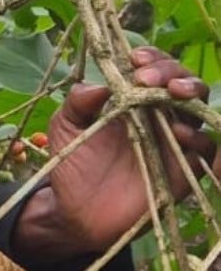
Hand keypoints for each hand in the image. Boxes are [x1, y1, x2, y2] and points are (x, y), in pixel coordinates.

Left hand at [45, 46, 213, 252]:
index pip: (154, 70)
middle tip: (147, 77)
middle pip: (183, 84)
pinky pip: (205, 149)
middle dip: (171, 72)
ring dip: (191, 94)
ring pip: (199, 110)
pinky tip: (177, 130)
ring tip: (172, 92)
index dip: (152, 59)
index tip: (134, 59)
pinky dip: (197, 136)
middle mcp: (158, 118)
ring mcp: (173, 143)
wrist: (76, 211)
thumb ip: (77, 102)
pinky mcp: (183, 171)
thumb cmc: (71, 164)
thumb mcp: (65, 127)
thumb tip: (100, 84)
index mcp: (132, 102)